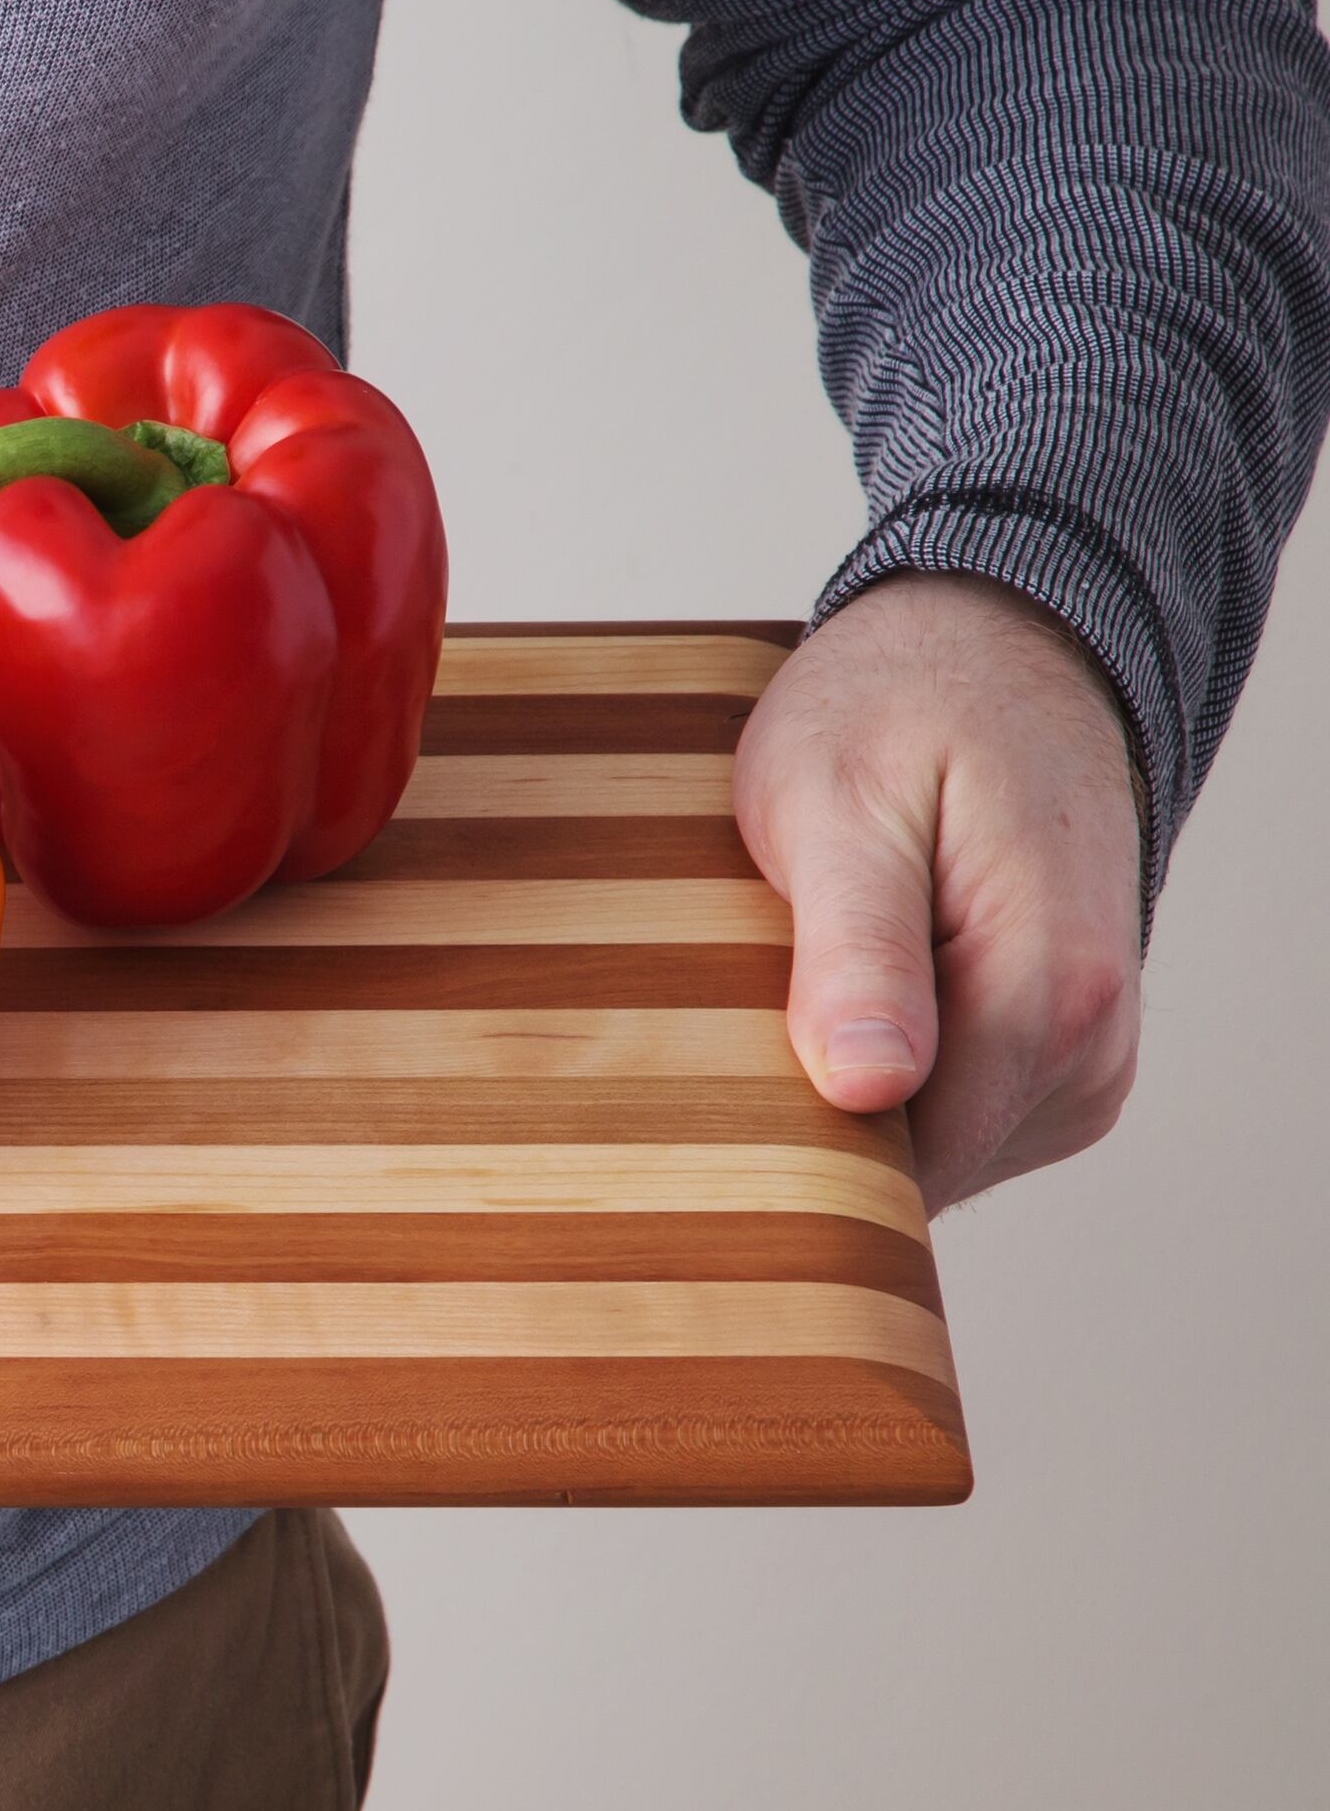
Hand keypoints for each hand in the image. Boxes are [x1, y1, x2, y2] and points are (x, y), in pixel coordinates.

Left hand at [733, 573, 1144, 1211]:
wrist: (998, 642)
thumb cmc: (903, 705)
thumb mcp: (838, 809)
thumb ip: (856, 953)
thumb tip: (867, 1087)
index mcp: (1049, 991)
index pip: (917, 1165)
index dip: (804, 1150)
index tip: (717, 1098)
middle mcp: (1093, 1042)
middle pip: (929, 1169)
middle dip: (825, 1123)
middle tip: (744, 1012)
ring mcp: (1087, 1052)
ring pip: (943, 1149)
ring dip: (858, 1093)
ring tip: (803, 976)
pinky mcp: (1061, 1046)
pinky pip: (964, 1110)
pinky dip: (896, 1071)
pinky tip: (850, 990)